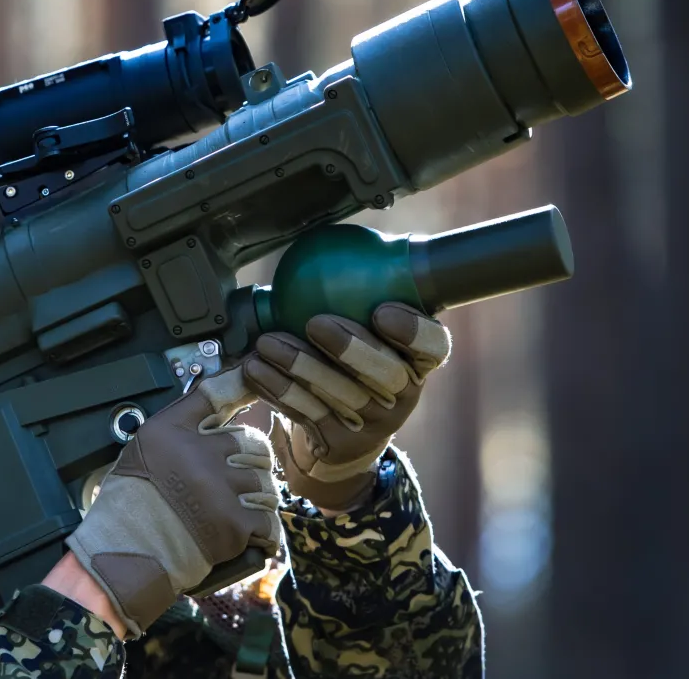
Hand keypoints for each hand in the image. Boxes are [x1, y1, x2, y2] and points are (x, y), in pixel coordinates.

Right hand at [63, 369, 280, 637]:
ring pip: (265, 482)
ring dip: (256, 499)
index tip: (256, 372)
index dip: (240, 381)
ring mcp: (219, 488)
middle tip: (232, 483)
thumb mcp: (144, 448)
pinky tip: (242, 535)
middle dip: (249, 462)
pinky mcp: (234, 523)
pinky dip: (259, 531)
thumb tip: (217, 409)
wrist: (127, 553)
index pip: (213, 393)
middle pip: (252, 443)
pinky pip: (267, 519)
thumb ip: (179, 428)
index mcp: (173, 431)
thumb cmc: (131, 504)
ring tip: (232, 512)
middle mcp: (198, 453)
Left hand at [244, 303, 450, 513]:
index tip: (382, 311)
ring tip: (268, 343)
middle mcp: (404, 394)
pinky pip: (308, 413)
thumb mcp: (361, 330)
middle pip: (388, 374)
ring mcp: (375, 423)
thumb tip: (321, 247)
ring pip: (341, 394)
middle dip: (351, 347)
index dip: (414, 331)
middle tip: (316, 323)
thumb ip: (354, 297)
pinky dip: (279, 389)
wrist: (341, 432)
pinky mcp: (342, 442)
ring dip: (300, 366)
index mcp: (417, 361)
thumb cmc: (348, 362)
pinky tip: (256, 368)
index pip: (433, 347)